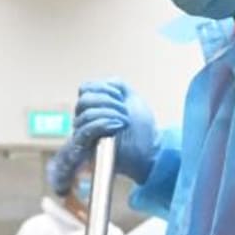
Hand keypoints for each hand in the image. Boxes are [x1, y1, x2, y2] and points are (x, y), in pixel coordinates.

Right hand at [47, 81, 157, 196]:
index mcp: (95, 106)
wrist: (150, 151)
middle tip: (124, 110)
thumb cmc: (142, 129)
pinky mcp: (87, 149)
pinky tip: (117, 126)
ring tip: (125, 121)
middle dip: (107, 101)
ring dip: (109, 114)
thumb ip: (118, 86)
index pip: (85, 89)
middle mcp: (86, 119)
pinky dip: (102, 124)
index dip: (102, 88)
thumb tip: (105, 83)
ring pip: (86, 115)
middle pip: (84, 101)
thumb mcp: (132, 99)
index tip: (121, 97)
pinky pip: (85, 131)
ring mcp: (85, 135)